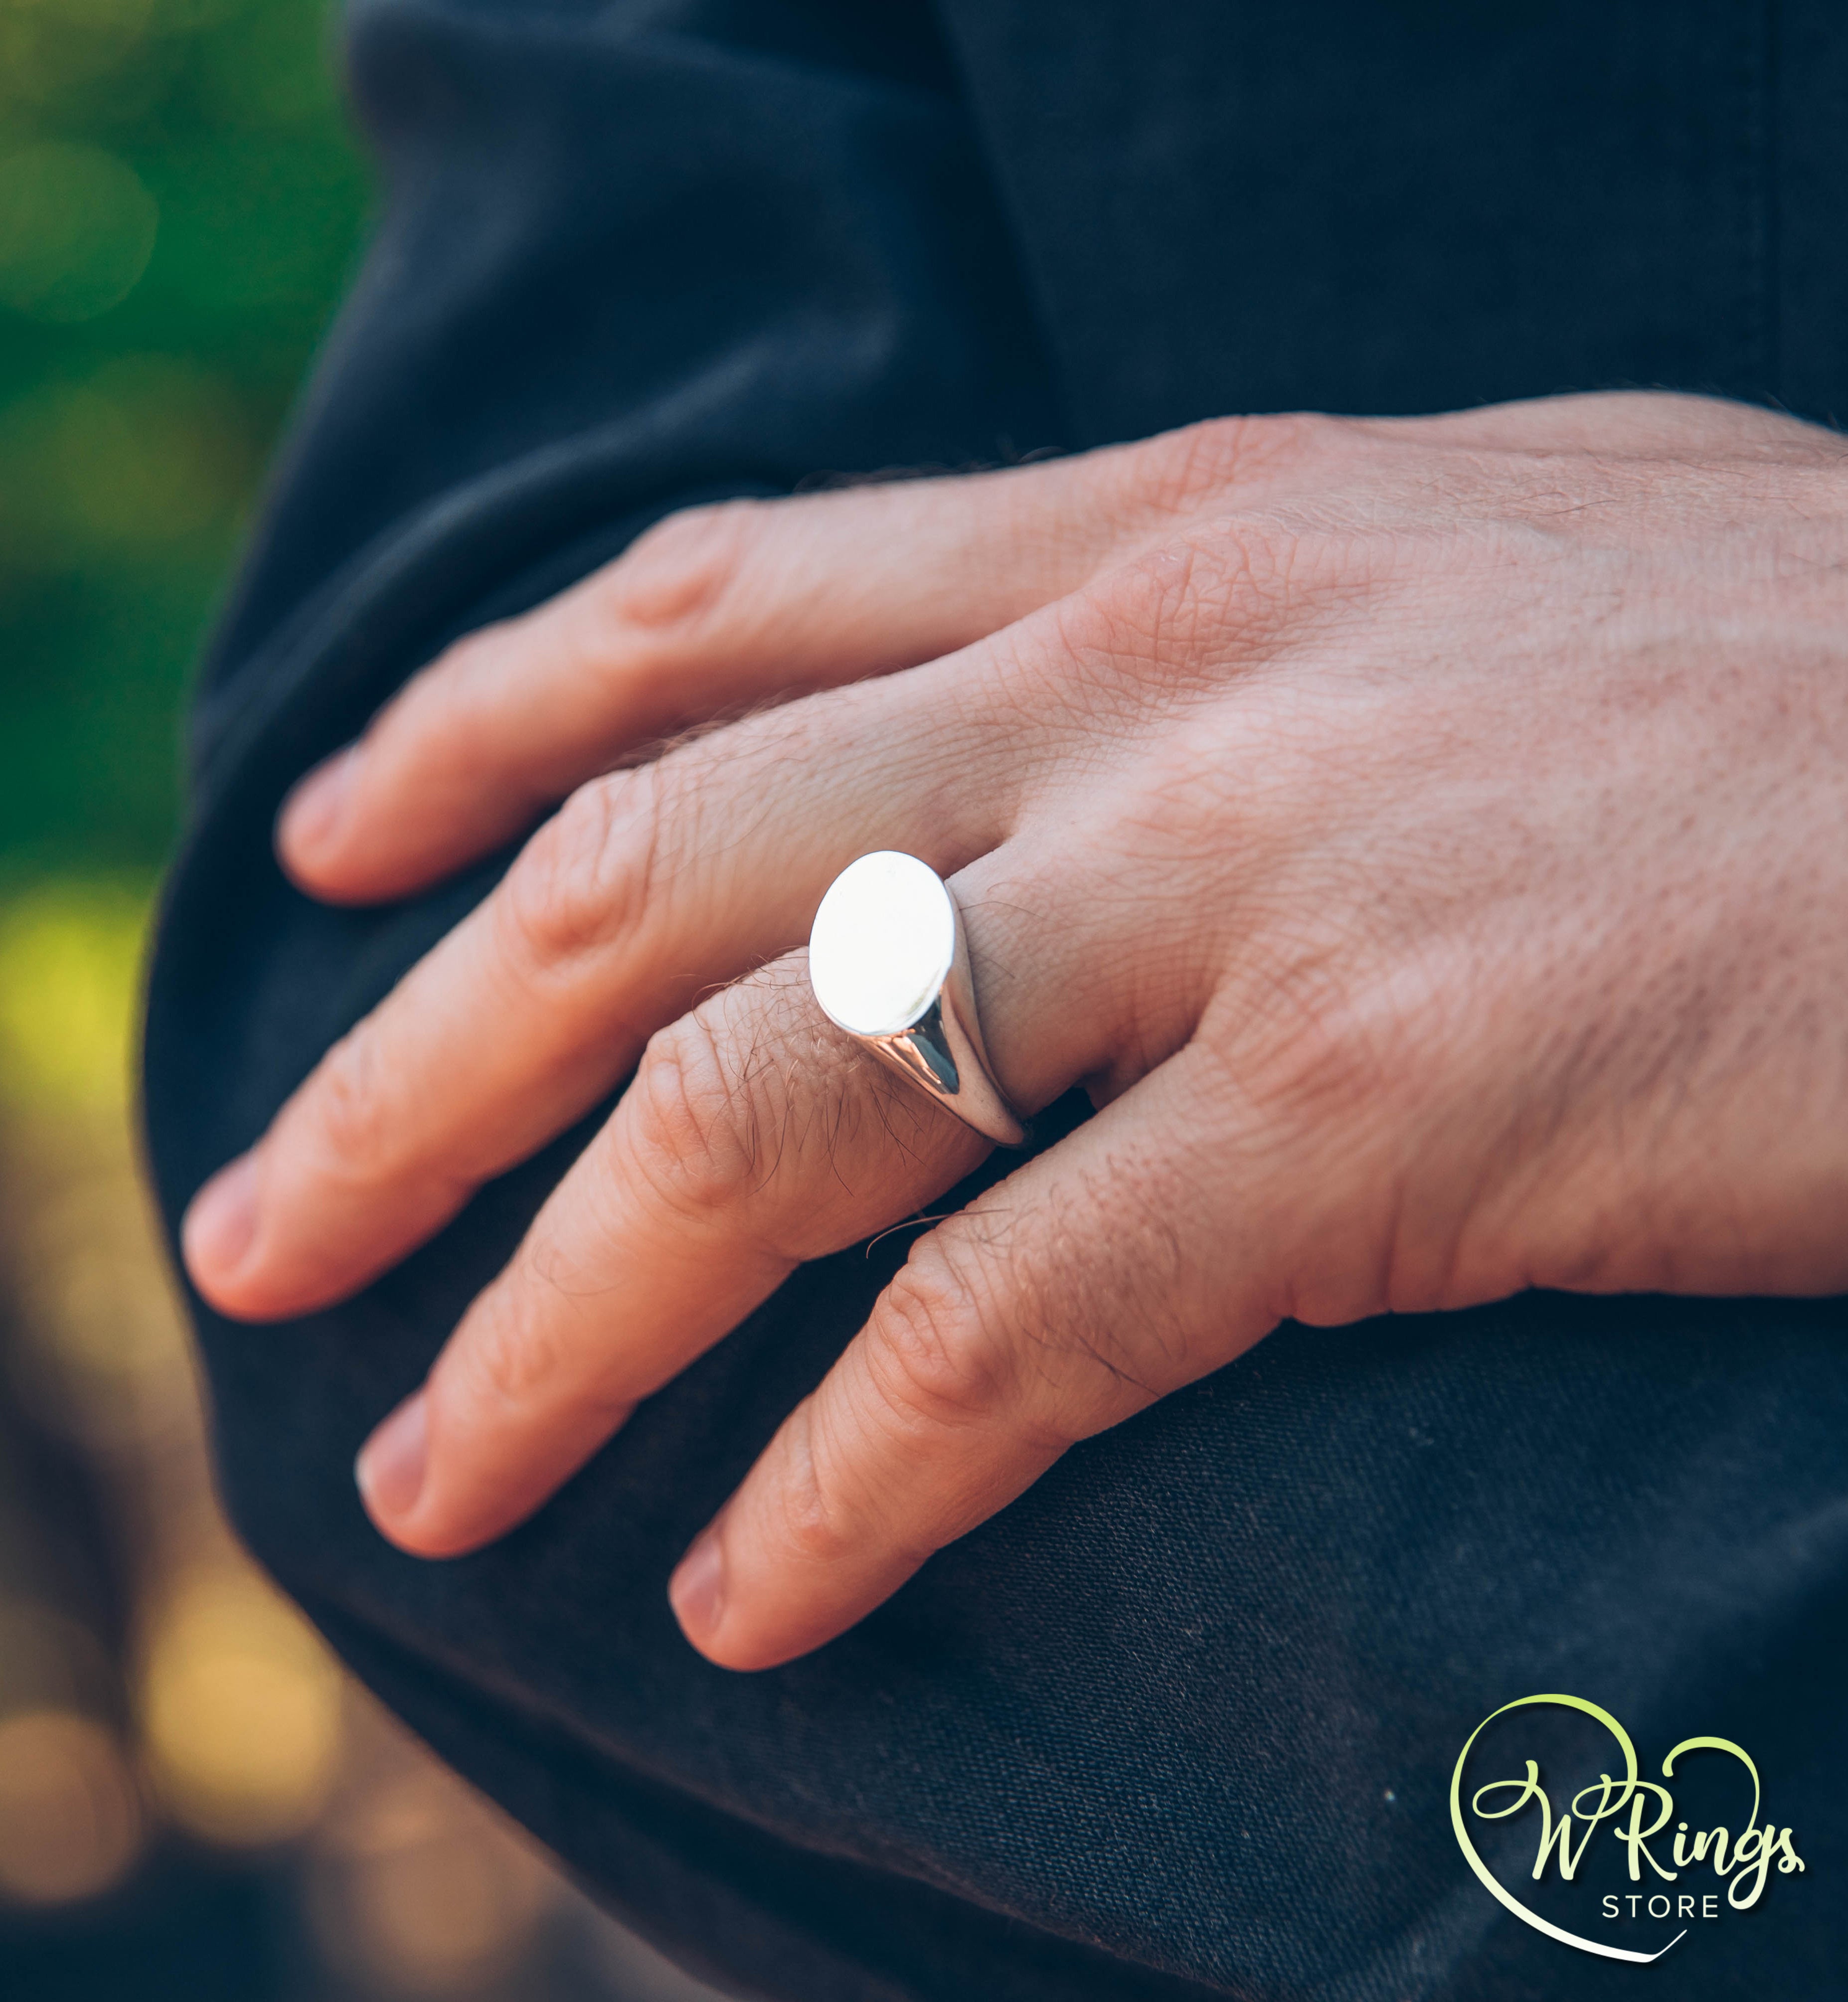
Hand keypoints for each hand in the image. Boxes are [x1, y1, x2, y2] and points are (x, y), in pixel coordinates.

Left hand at [181, 392, 1847, 1669]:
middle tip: (265, 1234)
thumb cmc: (1792, 671)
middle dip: (421, 1066)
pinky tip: (750, 1594)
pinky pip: (1018, 1330)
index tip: (331, 842)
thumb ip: (1223, 623)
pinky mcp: (1390, 1109)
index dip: (486, 720)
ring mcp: (1265, 896)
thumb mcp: (1461, 554)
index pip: (725, 607)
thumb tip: (1024, 713)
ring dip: (570, 1317)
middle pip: (660, 879)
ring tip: (442, 1476)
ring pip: (776, 1114)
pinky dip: (854, 1481)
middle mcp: (1165, 685)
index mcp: (1178, 537)